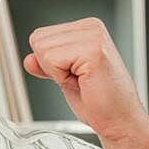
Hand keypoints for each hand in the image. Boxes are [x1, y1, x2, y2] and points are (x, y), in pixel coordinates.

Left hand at [23, 17, 148, 148]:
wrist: (120, 121)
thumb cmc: (98, 101)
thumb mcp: (64, 76)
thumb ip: (45, 64)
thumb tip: (28, 60)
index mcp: (86, 28)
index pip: (39, 36)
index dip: (48, 63)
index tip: (73, 74)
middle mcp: (91, 27)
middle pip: (38, 40)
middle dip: (51, 67)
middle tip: (79, 80)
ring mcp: (94, 36)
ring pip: (43, 50)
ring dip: (57, 74)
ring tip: (82, 81)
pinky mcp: (93, 51)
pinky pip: (52, 60)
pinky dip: (62, 78)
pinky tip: (84, 82)